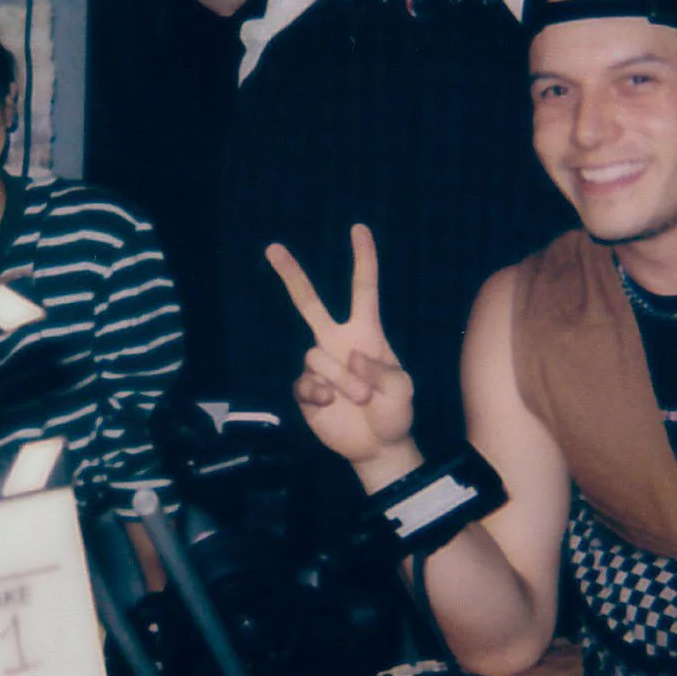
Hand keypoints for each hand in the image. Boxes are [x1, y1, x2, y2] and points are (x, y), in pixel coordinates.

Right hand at [264, 224, 418, 471]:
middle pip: (309, 303)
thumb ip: (383, 370)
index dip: (363, 259)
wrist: (376, 446)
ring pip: (316, 355)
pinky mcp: (306, 389)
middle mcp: (338, 342)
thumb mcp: (403, 390)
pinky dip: (320, 395)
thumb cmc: (395, 413)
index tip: (358, 229)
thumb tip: (352, 357)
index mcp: (366, 333)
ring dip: (342, 380)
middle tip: (273, 248)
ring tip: (361, 399)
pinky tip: (331, 406)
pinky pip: (304, 382)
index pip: (363, 289)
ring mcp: (320, 365)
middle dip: (291, 275)